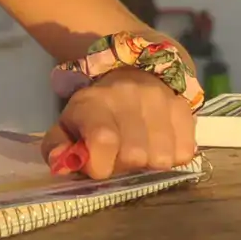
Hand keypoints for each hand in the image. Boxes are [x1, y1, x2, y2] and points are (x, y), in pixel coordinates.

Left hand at [41, 67, 196, 178]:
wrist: (129, 73)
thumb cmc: (93, 112)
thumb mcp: (66, 126)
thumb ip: (56, 148)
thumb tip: (61, 163)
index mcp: (93, 103)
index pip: (104, 141)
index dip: (101, 165)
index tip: (98, 166)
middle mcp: (128, 96)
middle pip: (135, 156)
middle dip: (125, 166)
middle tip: (119, 157)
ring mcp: (160, 100)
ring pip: (162, 158)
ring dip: (149, 165)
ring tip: (140, 151)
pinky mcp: (183, 107)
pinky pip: (184, 152)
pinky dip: (172, 157)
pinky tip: (158, 146)